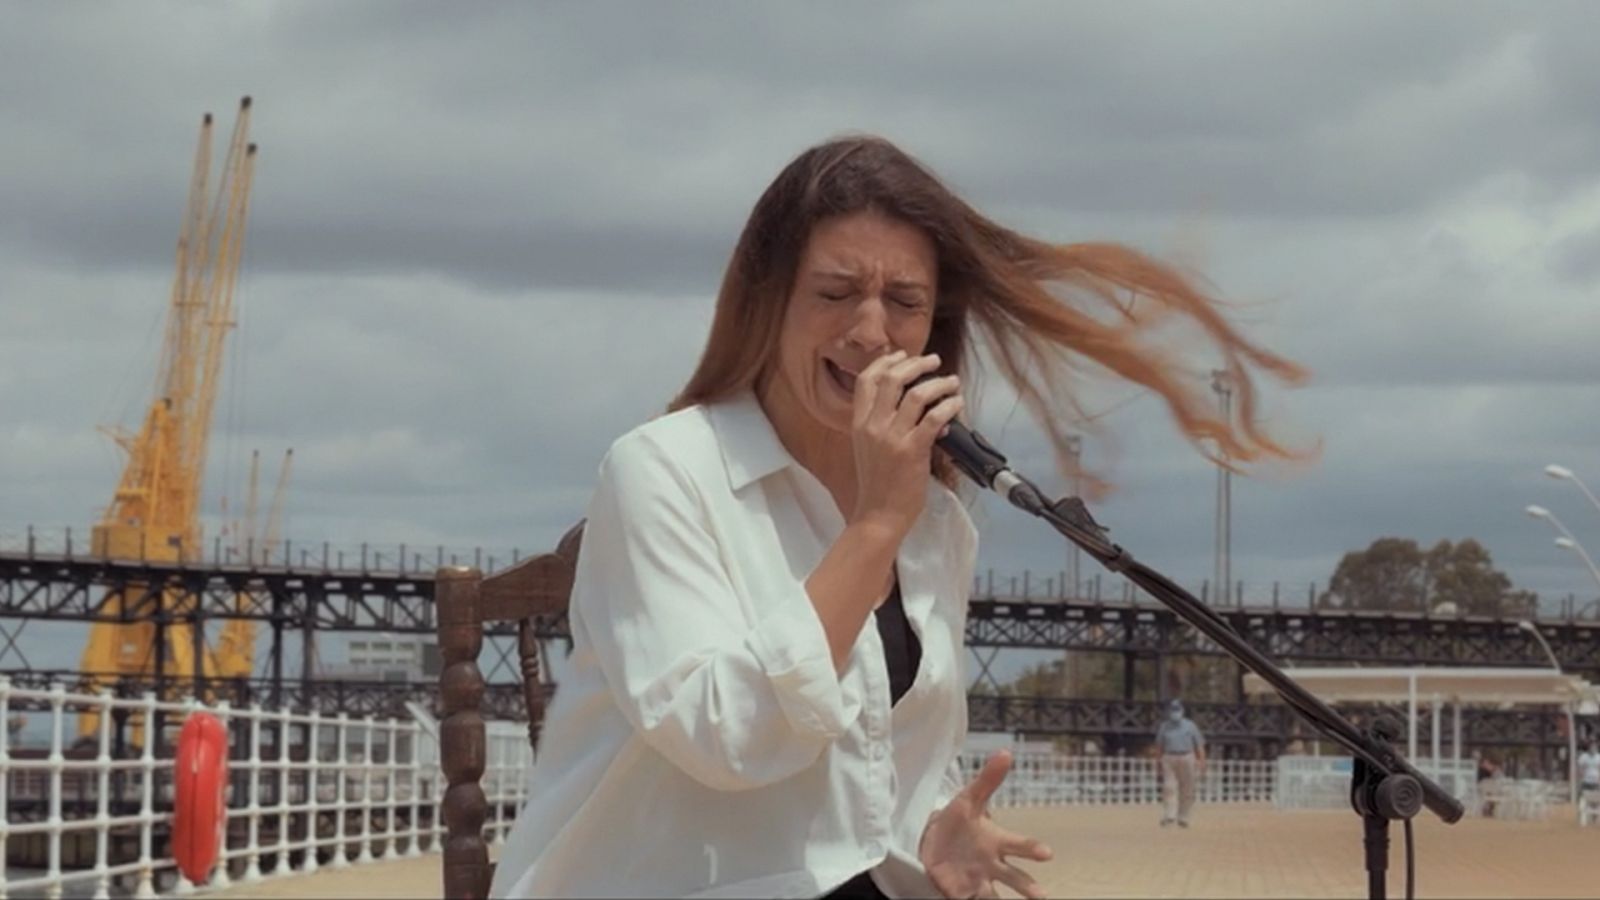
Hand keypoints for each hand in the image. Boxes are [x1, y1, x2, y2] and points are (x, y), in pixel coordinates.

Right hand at [848, 351, 962, 540]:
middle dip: (916, 364)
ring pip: (916, 394)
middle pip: (892, 378)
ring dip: (939, 383)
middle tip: (934, 361)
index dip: (885, 362)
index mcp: (859, 424)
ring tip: (952, 382)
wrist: (879, 515)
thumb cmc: (878, 484)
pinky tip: (957, 404)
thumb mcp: (869, 448)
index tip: (902, 355)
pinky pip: (934, 418)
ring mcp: (892, 438)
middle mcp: (872, 426)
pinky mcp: (912, 451)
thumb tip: (916, 404)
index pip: (866, 380)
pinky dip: (949, 406)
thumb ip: (883, 424)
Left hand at [918, 750, 1052, 899]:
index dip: (1032, 848)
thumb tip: (1005, 752)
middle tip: (1041, 895)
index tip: (1047, 853)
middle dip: (1027, 886)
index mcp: (998, 842)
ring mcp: (979, 881)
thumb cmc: (957, 821)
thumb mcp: (968, 799)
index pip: (1020, 845)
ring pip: (996, 896)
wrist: (932, 841)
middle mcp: (993, 865)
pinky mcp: (962, 893)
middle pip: (1015, 877)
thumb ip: (988, 779)